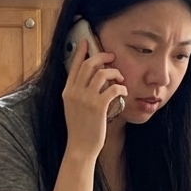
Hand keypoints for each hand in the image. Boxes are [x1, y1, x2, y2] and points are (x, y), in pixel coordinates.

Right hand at [62, 40, 127, 158]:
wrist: (80, 148)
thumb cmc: (80, 130)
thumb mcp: (73, 108)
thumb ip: (79, 94)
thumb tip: (92, 81)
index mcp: (67, 91)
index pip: (74, 66)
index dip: (82, 52)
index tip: (87, 42)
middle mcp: (74, 92)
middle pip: (89, 64)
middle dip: (103, 57)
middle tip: (112, 58)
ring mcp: (86, 99)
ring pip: (102, 73)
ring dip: (114, 73)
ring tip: (120, 79)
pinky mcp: (98, 106)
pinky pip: (112, 88)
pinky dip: (120, 87)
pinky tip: (123, 91)